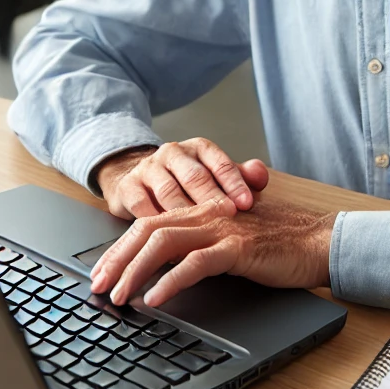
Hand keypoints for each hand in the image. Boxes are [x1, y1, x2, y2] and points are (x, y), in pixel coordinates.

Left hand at [90, 196, 335, 306]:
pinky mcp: (238, 247)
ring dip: (135, 270)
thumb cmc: (278, 243)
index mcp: (202, 210)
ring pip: (165, 243)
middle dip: (117, 258)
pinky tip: (156, 297)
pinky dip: (171, 280)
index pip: (150, 223)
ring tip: (120, 295)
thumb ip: (202, 244)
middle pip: (148, 229)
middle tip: (97, 285)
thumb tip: (166, 270)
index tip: (102, 272)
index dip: (121, 247)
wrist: (316, 241)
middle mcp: (207, 214)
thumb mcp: (231, 239)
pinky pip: (196, 263)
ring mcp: (222, 228)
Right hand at [96, 139, 269, 219]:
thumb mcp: (216, 176)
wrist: (142, 179)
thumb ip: (241, 175)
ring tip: (199, 233)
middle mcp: (174, 153)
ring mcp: (149, 168)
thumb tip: (261, 176)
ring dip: (184, 214)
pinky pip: (141, 206)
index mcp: (199, 148)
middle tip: (226, 218)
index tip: (247, 203)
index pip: (220, 162)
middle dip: (212, 198)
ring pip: (168, 191)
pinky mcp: (128, 187)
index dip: (234, 182)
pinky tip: (167, 239)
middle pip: (195, 176)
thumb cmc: (187, 183)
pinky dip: (155, 223)